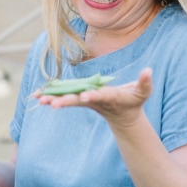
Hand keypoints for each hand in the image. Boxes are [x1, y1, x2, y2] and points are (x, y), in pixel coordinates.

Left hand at [36, 68, 152, 126]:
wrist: (123, 117)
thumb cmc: (134, 101)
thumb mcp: (143, 92)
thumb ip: (145, 82)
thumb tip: (149, 70)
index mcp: (110, 97)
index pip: (101, 96)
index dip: (94, 96)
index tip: (85, 97)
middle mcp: (95, 100)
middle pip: (79, 100)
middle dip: (66, 102)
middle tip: (52, 105)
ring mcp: (87, 101)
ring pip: (68, 100)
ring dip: (53, 99)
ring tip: (39, 99)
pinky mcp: (80, 99)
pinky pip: (64, 97)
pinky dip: (51, 96)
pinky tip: (37, 95)